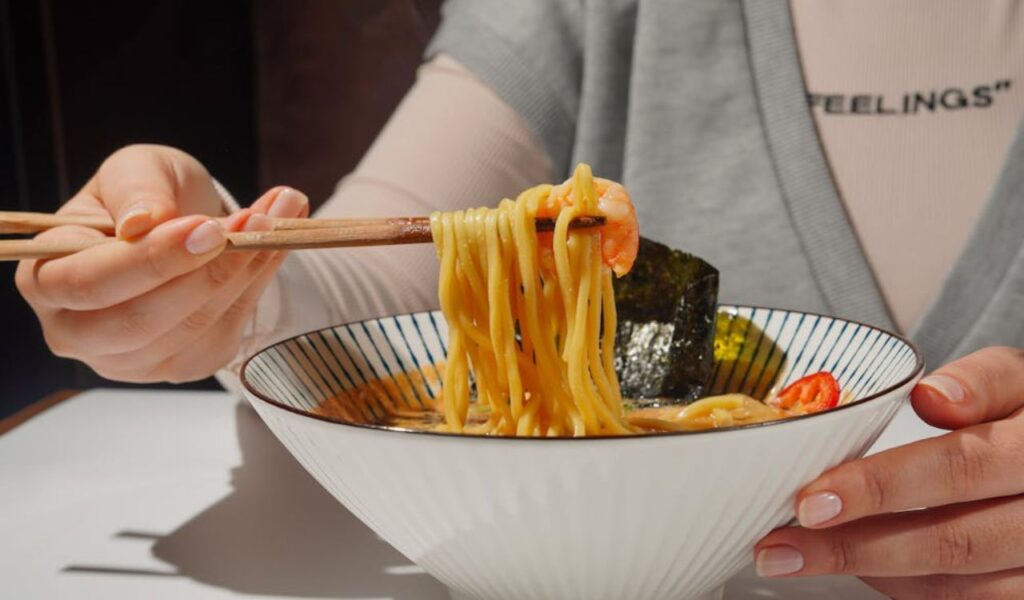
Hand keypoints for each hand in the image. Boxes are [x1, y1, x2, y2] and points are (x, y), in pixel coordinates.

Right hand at [15, 144, 308, 382]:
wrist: (186, 224)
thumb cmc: (147, 195)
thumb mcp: (138, 169)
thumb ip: (137, 188)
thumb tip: (142, 222)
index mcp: (47, 278)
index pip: (90, 284)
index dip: (151, 260)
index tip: (207, 227)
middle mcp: (78, 332)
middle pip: (140, 322)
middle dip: (206, 272)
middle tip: (254, 224)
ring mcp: (131, 360)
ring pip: (192, 330)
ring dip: (244, 273)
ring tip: (274, 219)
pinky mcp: (182, 366)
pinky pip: (225, 333)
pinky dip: (257, 286)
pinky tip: (271, 246)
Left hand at [754, 346, 1023, 598]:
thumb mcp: (1020, 380)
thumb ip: (981, 381)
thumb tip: (932, 397)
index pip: (959, 468)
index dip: (880, 486)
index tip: (810, 499)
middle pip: (950, 542)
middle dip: (853, 546)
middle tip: (780, 545)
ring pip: (955, 585)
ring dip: (867, 572)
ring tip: (797, 557)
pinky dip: (902, 587)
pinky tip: (855, 565)